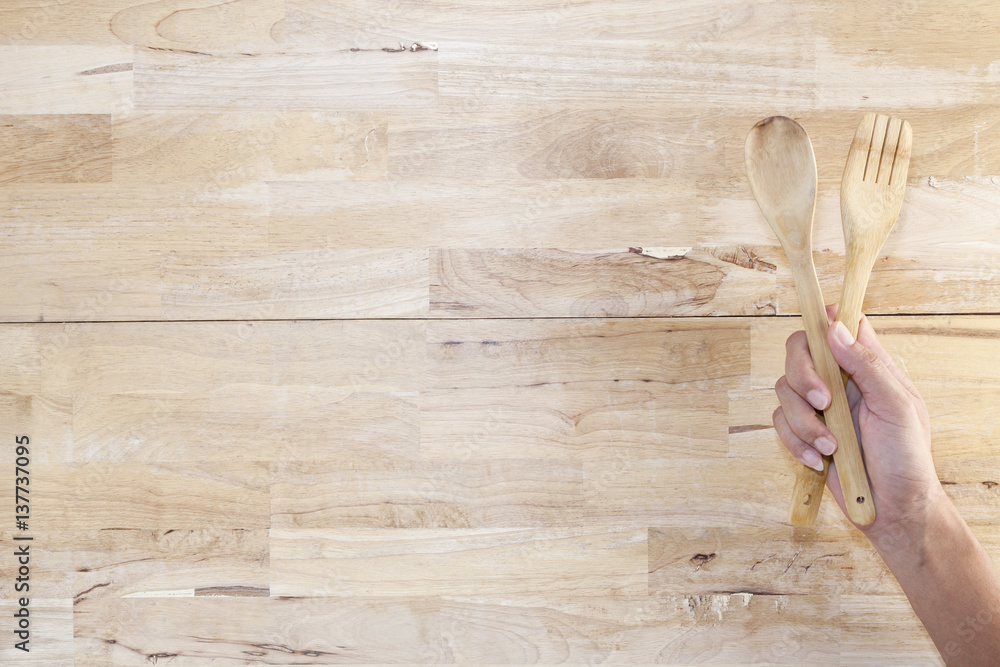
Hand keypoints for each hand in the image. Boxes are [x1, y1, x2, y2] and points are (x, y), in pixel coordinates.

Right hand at [773, 306, 944, 539]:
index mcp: (868, 367)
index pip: (840, 326)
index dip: (824, 321)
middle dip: (803, 377)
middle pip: (799, 352)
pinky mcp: (804, 432)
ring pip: (784, 390)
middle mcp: (839, 381)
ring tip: (830, 447)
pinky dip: (795, 442)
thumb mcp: (897, 406)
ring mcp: (819, 407)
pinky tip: (819, 460)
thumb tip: (834, 328)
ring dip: (804, 422)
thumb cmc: (906, 458)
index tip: (818, 334)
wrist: (892, 509)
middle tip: (822, 402)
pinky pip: (780, 423)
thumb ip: (867, 364)